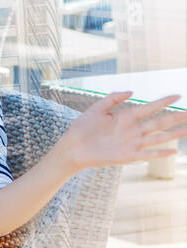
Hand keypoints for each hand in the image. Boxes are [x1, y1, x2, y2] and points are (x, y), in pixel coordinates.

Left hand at [59, 92, 186, 170]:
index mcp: (126, 117)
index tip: (177, 96)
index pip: (149, 108)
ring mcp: (132, 143)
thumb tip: (132, 91)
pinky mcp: (128, 156)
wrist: (72, 147)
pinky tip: (173, 151)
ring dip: (174, 134)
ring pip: (159, 137)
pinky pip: (148, 154)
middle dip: (176, 117)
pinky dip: (160, 153)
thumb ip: (113, 98)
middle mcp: (133, 130)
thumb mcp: (97, 108)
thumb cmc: (82, 127)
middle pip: (159, 123)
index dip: (163, 102)